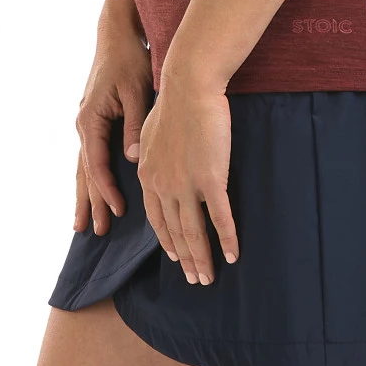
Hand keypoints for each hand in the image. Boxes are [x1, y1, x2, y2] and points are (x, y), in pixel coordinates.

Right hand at [72, 28, 152, 236]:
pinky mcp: (94, 121)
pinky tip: (89, 192)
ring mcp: (86, 123)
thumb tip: (133, 157)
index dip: (107, 189)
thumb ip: (136, 125)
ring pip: (84, 167)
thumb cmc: (129, 60)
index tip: (118, 210)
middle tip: (95, 231)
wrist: (117, 34)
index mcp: (91, 120)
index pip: (97, 164)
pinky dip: (89, 177)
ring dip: (85, 195)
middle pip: (85, 171)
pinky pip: (90, 156)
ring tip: (82, 224)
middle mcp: (83, 125)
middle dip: (90, 201)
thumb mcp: (137, 91)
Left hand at [134, 78, 239, 283]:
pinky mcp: (211, 178)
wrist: (189, 85)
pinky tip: (233, 254)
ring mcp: (186, 184)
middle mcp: (164, 185)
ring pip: (194, 231)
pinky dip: (227, 239)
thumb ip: (142, 149)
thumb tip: (132, 159)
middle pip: (175, 231)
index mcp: (148, 175)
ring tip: (209, 278)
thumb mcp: (148, 128)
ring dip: (203, 258)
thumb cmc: (172, 101)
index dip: (167, 240)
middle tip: (195, 279)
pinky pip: (220, 217)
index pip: (157, 218)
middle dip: (186, 259)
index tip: (176, 257)